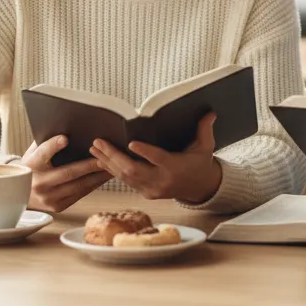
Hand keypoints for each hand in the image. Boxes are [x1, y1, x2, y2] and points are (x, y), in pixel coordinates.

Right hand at [21, 136, 110, 211]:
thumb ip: (46, 142)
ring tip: (112, 166)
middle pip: (68, 173)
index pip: (42, 153)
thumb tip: (66, 128)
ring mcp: (49, 198)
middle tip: (106, 156)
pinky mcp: (58, 207)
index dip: (53, 145)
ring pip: (78, 186)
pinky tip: (104, 176)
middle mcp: (39, 183)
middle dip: (90, 165)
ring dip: (98, 176)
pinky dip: (94, 185)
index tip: (65, 138)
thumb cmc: (32, 167)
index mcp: (31, 166)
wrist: (19, 196)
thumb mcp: (33, 153)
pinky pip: (80, 194)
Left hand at [89, 112, 222, 203]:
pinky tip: (102, 160)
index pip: (158, 159)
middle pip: (133, 170)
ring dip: (108, 162)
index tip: (131, 143)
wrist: (200, 188)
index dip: (145, 152)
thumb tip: (210, 112)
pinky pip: (127, 182)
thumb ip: (205, 129)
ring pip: (126, 177)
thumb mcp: (206, 147)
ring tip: (95, 149)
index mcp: (175, 168)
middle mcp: (162, 181)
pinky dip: (113, 170)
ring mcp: (152, 189)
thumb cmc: (201, 163)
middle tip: (99, 142)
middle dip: (113, 156)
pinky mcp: (146, 193)